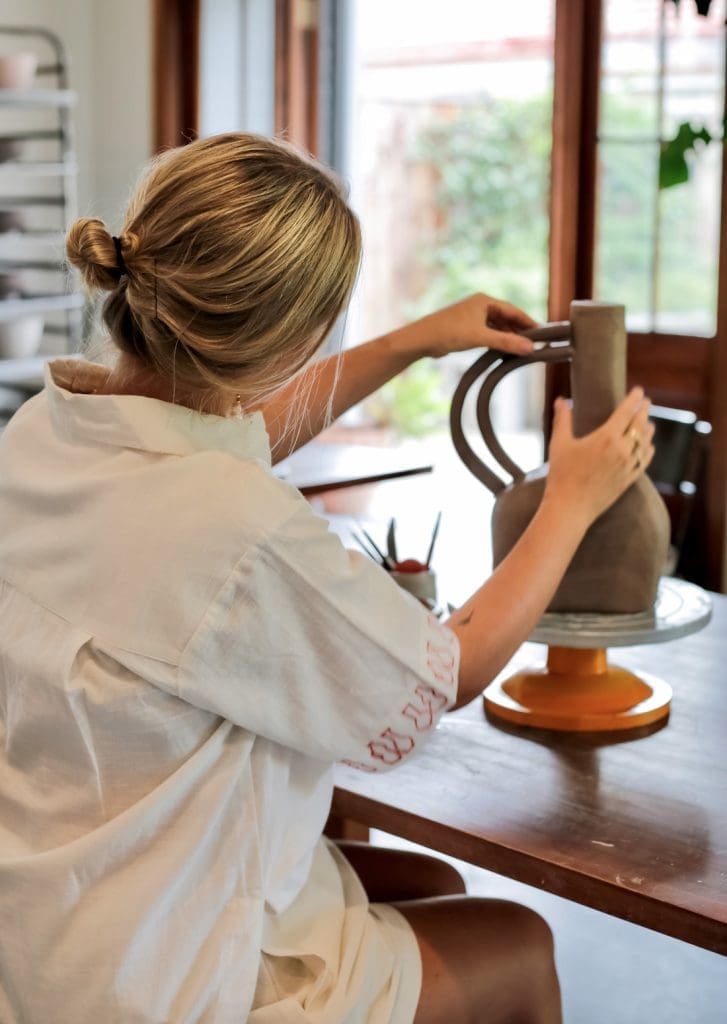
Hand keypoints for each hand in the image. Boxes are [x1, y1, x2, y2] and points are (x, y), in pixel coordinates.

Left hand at [407, 292, 537, 358]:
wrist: (422, 339)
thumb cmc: (448, 332)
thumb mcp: (480, 337)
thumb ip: (506, 342)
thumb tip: (530, 348)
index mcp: (484, 300)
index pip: (513, 310)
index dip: (528, 322)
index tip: (541, 332)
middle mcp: (479, 306)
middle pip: (506, 318)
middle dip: (519, 330)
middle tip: (534, 343)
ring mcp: (472, 317)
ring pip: (497, 327)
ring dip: (508, 337)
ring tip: (521, 348)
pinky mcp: (465, 328)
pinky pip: (487, 333)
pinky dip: (497, 340)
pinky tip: (503, 350)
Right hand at [544, 387, 655, 528]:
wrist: (570, 507)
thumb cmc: (562, 475)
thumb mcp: (559, 444)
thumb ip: (562, 419)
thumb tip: (561, 400)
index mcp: (606, 437)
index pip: (627, 412)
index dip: (634, 399)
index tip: (638, 391)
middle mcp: (622, 450)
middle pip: (640, 424)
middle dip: (644, 410)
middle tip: (646, 402)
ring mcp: (628, 465)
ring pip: (646, 442)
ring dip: (648, 429)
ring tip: (648, 422)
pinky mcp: (629, 479)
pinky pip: (645, 461)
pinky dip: (648, 450)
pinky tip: (648, 447)